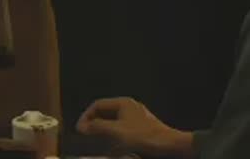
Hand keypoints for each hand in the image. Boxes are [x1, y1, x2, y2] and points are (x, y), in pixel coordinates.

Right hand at [76, 97, 192, 158]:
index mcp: (123, 103)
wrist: (169, 145)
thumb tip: (82, 126)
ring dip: (103, 129)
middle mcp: (129, 107)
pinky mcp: (141, 127)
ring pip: (113, 120)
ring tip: (96, 140)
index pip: (97, 105)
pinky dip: (113, 134)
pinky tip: (112, 145)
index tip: (80, 129)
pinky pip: (121, 128)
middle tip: (86, 134)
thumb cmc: (144, 136)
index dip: (86, 116)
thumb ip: (97, 127)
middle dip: (94, 123)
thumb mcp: (117, 131)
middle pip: (105, 112)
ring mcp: (136, 117)